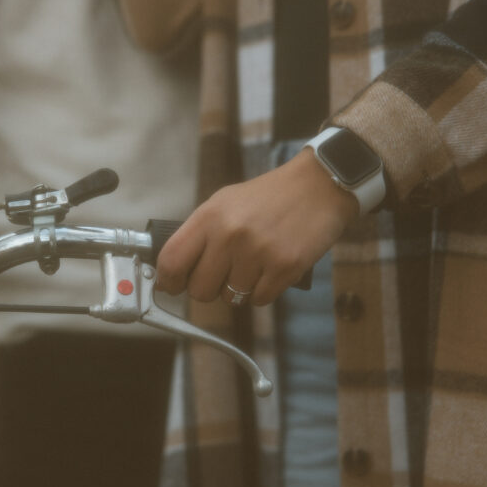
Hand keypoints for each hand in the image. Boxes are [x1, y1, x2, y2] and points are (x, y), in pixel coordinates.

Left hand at [156, 148, 358, 305]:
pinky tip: (272, 268)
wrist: (319, 186)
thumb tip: (170, 271)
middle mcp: (230, 235)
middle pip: (199, 290)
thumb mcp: (225, 203)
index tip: (171, 286)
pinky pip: (260, 300)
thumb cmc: (268, 197)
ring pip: (231, 298)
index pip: (171, 260)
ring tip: (255, 263)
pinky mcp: (285, 267)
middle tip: (222, 275)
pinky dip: (264, 290)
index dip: (168, 280)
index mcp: (210, 216)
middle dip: (208, 289)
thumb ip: (199, 234)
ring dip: (240, 288)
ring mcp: (258, 253)